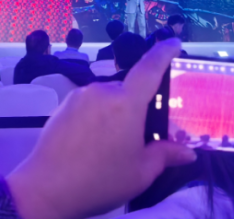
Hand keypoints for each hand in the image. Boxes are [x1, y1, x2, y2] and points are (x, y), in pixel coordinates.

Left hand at [6, 40, 195, 218]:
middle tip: (145, 130)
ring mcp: (78, 96)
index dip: (165, 53)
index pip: (150, 67)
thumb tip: (187, 152)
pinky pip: (89, 105)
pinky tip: (95, 142)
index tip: (175, 44)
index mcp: (126, 102)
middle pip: (129, 89)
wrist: (45, 189)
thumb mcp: (141, 173)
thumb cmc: (99, 180)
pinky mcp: (62, 106)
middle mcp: (101, 90)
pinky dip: (98, 117)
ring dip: (117, 112)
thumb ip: (165, 156)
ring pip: (108, 98)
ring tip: (116, 143)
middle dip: (139, 105)